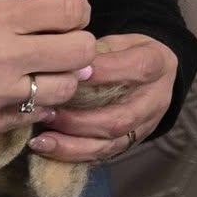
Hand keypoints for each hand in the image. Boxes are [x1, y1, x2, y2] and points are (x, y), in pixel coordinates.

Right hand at [0, 0, 98, 144]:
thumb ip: (8, 12)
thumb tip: (50, 11)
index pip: (71, 9)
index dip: (75, 12)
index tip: (62, 18)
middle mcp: (2, 56)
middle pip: (80, 50)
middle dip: (75, 47)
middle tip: (56, 50)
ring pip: (66, 88)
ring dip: (59, 81)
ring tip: (37, 77)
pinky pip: (33, 116)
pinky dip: (31, 107)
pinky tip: (12, 99)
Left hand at [29, 34, 177, 163]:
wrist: (150, 75)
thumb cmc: (124, 53)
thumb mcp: (117, 41)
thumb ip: (96, 52)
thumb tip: (62, 63)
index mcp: (157, 64)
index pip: (136, 69)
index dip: (104, 73)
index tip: (71, 75)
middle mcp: (154, 100)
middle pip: (121, 118)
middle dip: (79, 120)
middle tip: (46, 114)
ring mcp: (144, 126)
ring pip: (110, 143)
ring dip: (71, 145)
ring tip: (40, 140)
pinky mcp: (129, 143)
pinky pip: (101, 155)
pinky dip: (72, 155)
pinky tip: (47, 150)